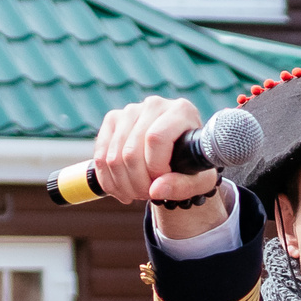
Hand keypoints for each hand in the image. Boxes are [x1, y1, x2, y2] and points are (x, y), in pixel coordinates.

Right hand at [93, 96, 227, 238]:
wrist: (180, 155)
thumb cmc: (193, 166)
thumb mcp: (201, 180)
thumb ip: (183, 186)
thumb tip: (155, 190)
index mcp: (182, 111)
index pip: (156, 138)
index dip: (155, 167)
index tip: (162, 181)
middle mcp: (154, 105)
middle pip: (131, 151)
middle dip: (138, 183)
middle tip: (148, 195)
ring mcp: (130, 111)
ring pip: (113, 156)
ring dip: (123, 184)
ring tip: (138, 193)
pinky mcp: (112, 119)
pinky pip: (100, 156)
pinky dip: (108, 180)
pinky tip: (122, 191)